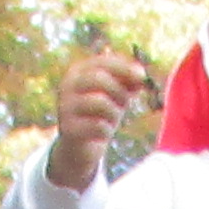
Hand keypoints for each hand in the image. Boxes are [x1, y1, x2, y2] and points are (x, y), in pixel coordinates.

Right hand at [45, 46, 149, 190]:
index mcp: (78, 72)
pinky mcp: (68, 129)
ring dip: (114, 112)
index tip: (142, 76)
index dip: (124, 67)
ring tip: (112, 120)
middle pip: (99, 78)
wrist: (81, 147)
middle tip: (125, 104)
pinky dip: (107, 130)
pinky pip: (98, 125)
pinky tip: (103, 133)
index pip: (102, 62)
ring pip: (100, 101)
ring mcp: (65, 107)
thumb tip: (141, 77)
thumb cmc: (101, 114)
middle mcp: (67, 85)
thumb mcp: (116, 95)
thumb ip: (128, 83)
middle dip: (119, 91)